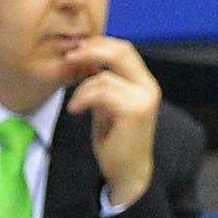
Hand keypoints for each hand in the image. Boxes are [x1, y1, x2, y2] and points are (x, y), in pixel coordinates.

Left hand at [62, 36, 159, 206]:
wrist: (128, 172)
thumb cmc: (117, 140)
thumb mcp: (108, 104)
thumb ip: (104, 82)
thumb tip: (84, 58)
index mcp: (144, 83)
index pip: (124, 49)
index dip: (98, 44)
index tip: (76, 49)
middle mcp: (149, 88)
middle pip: (121, 52)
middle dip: (90, 51)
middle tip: (69, 57)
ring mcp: (144, 99)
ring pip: (103, 78)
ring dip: (81, 89)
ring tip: (75, 104)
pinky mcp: (134, 112)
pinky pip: (100, 93)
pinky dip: (82, 99)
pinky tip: (76, 110)